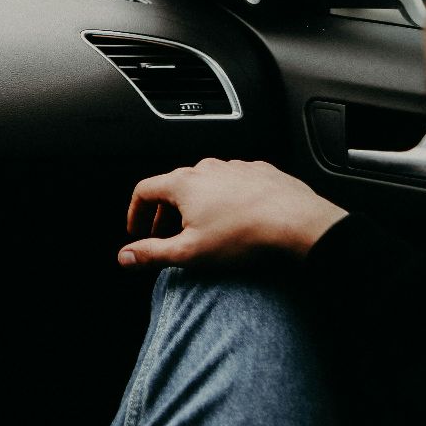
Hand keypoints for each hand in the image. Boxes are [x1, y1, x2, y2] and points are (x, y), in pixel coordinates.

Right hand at [118, 158, 345, 267]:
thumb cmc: (245, 236)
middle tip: (168, 236)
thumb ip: (152, 254)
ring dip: (197, 205)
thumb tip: (124, 257)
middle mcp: (207, 169)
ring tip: (204, 230)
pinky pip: (233, 184)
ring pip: (205, 184)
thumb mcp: (189, 253)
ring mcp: (236, 168)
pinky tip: (236, 220)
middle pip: (174, 187)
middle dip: (166, 213)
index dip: (135, 213)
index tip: (138, 231)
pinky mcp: (261, 172)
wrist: (300, 224)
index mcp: (184, 184)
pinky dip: (226, 199)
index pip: (144, 190)